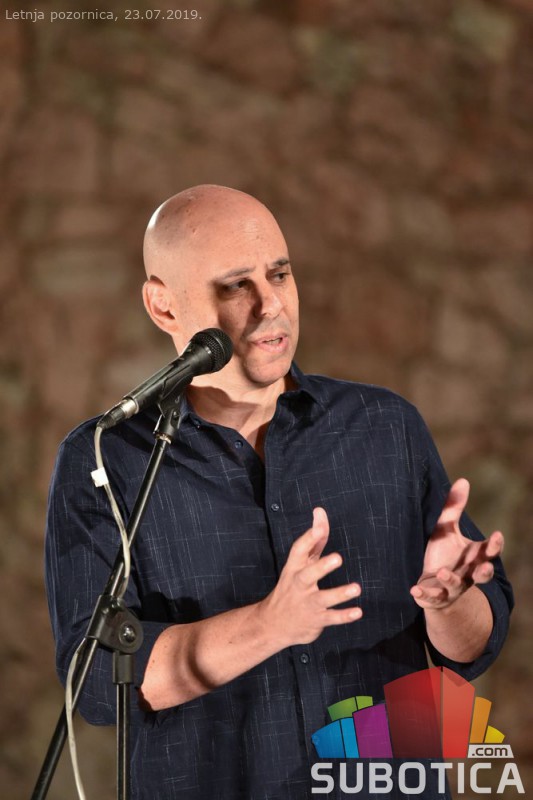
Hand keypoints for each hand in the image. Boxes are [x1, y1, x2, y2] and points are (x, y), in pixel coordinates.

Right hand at [258, 507, 361, 646]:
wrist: (272, 624)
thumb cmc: (292, 586)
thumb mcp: (300, 562)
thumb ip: (314, 538)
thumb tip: (320, 511)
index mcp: (294, 568)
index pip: (298, 551)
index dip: (308, 538)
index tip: (319, 526)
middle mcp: (299, 585)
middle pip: (308, 575)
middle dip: (321, 567)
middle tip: (338, 558)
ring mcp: (307, 603)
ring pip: (322, 598)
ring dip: (339, 594)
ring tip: (356, 588)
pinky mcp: (316, 619)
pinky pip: (331, 618)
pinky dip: (344, 616)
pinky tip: (357, 611)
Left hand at [410, 478, 503, 609]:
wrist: (433, 584)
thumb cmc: (444, 554)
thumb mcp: (446, 529)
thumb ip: (454, 508)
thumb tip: (463, 480)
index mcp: (474, 557)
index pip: (489, 552)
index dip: (495, 545)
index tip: (498, 535)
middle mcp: (468, 574)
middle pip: (483, 576)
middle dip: (485, 572)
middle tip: (485, 567)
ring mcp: (453, 587)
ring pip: (457, 587)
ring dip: (450, 580)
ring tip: (441, 572)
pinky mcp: (436, 597)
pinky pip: (432, 598)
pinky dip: (424, 594)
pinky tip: (413, 590)